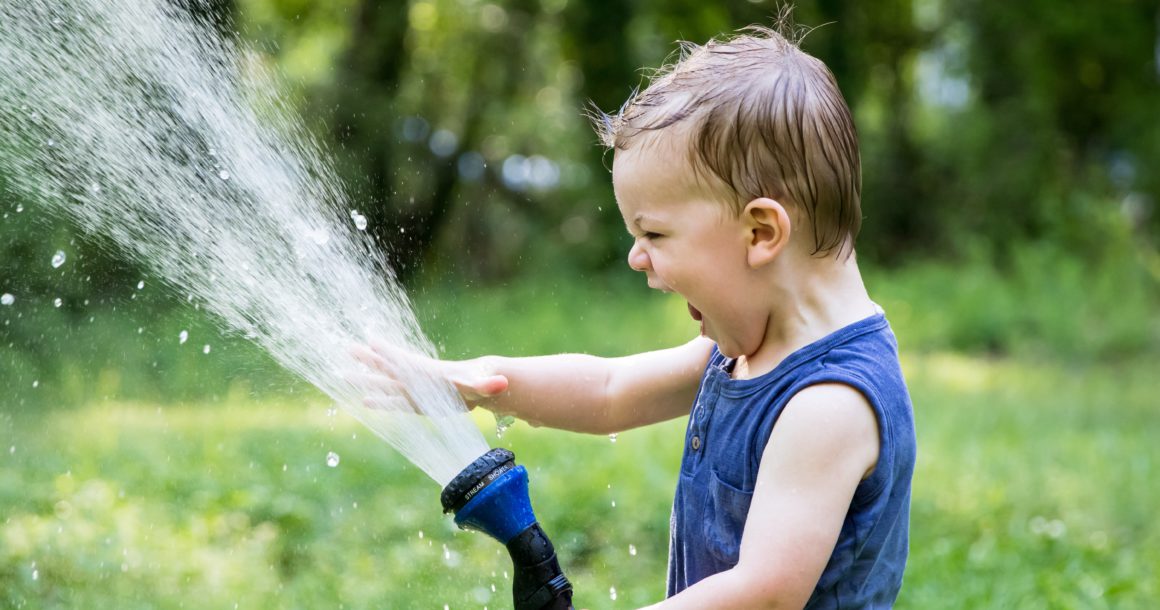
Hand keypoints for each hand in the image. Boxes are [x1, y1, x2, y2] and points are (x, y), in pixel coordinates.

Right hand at [349, 339, 508, 410]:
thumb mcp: (483, 384)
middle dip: (367, 359)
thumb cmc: (479, 382)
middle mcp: (416, 378)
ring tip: (342, 375)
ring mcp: (414, 390)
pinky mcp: (416, 402)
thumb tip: (502, 382)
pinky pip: (393, 401)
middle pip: (387, 366)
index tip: (371, 340)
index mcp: (428, 372)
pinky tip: (364, 401)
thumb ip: (489, 384)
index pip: (405, 360)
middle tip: (346, 347)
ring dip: (365, 379)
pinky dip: (379, 401)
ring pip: (384, 383)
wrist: (478, 386)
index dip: (389, 351)